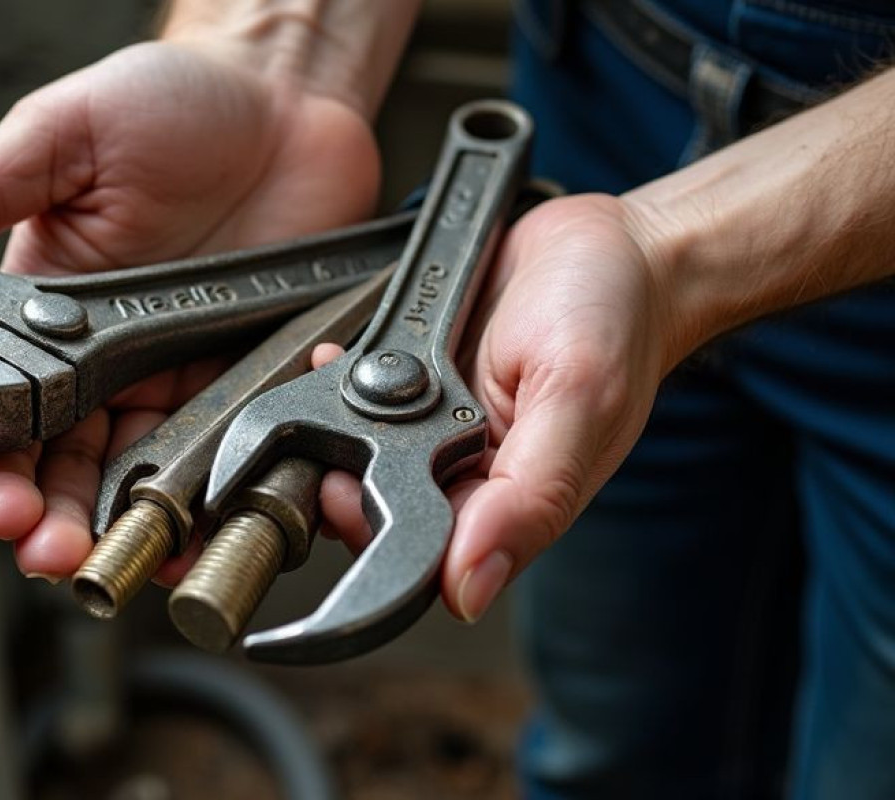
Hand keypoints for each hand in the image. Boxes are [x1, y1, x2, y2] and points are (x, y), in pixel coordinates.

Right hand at [0, 40, 381, 580]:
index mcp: (43, 310)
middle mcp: (103, 359)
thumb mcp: (62, 133)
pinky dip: (212, 501)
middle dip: (50, 522)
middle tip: (52, 554)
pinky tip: (200, 533)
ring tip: (121, 562)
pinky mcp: (244, 377)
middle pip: (63, 467)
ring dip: (124, 528)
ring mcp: (175, 375)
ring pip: (138, 478)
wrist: (286, 94)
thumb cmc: (170, 102)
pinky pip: (222, 455)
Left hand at [318, 194, 672, 621]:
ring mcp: (436, 431)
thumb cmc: (616, 318)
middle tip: (326, 439)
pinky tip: (337, 356)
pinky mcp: (416, 386)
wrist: (614, 241)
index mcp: (508, 502)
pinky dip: (333, 382)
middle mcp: (467, 474)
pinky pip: (356, 402)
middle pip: (374, 514)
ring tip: (331, 382)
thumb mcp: (578, 401)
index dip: (371, 534)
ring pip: (355, 461)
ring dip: (328, 429)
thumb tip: (468, 592)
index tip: (339, 491)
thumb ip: (529, 498)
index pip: (422, 558)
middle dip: (335, 480)